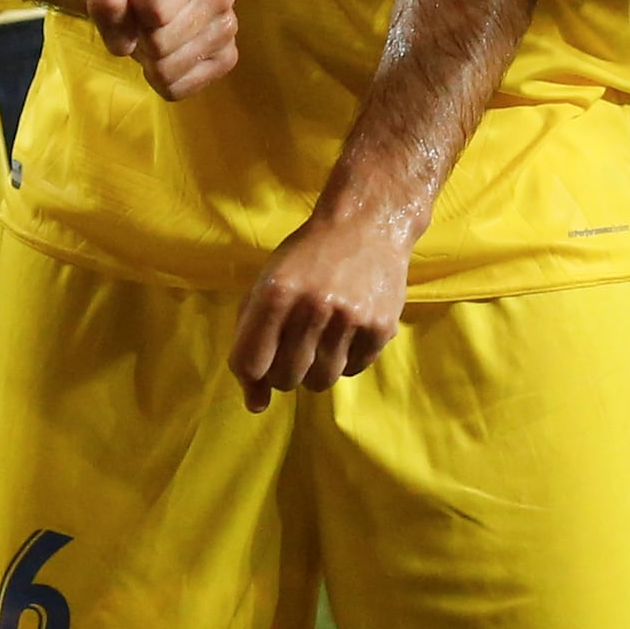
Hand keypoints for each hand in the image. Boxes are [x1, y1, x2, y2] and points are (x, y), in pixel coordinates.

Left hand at [81, 0, 239, 99]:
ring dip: (147, 57)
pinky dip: (157, 78)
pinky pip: (176, 89)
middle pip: (160, 43)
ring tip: (153, 30)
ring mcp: (228, 30)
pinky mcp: (226, 60)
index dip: (132, 7)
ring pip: (168, 70)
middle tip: (142, 16)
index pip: (154, 10)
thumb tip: (124, 43)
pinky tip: (163, 51)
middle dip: (138, 35)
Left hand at [227, 203, 410, 408]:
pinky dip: (344, 360)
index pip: (250, 363)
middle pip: (285, 379)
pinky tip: (345, 332)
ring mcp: (350, 319)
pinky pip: (352, 371)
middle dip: (282, 373)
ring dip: (314, 370)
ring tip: (320, 340)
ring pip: (319, 382)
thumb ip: (250, 336)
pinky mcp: (380, 328)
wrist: (367, 224)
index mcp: (276, 293)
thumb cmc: (308, 256)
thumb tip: (254, 403)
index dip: (249, 376)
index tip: (257, 373)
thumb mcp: (268, 281)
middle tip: (291, 349)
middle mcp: (312, 308)